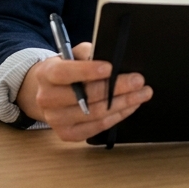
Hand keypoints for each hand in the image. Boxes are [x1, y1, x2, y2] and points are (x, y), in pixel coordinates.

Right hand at [15, 42, 152, 141]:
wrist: (48, 92)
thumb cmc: (66, 69)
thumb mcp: (72, 54)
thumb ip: (88, 53)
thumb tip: (111, 58)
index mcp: (46, 74)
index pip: (66, 73)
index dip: (88, 71)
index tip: (111, 68)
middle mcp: (47, 99)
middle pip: (86, 96)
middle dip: (117, 88)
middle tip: (138, 81)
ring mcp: (56, 119)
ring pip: (95, 113)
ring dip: (123, 103)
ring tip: (142, 94)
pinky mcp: (67, 134)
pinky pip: (97, 127)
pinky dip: (117, 116)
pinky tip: (130, 106)